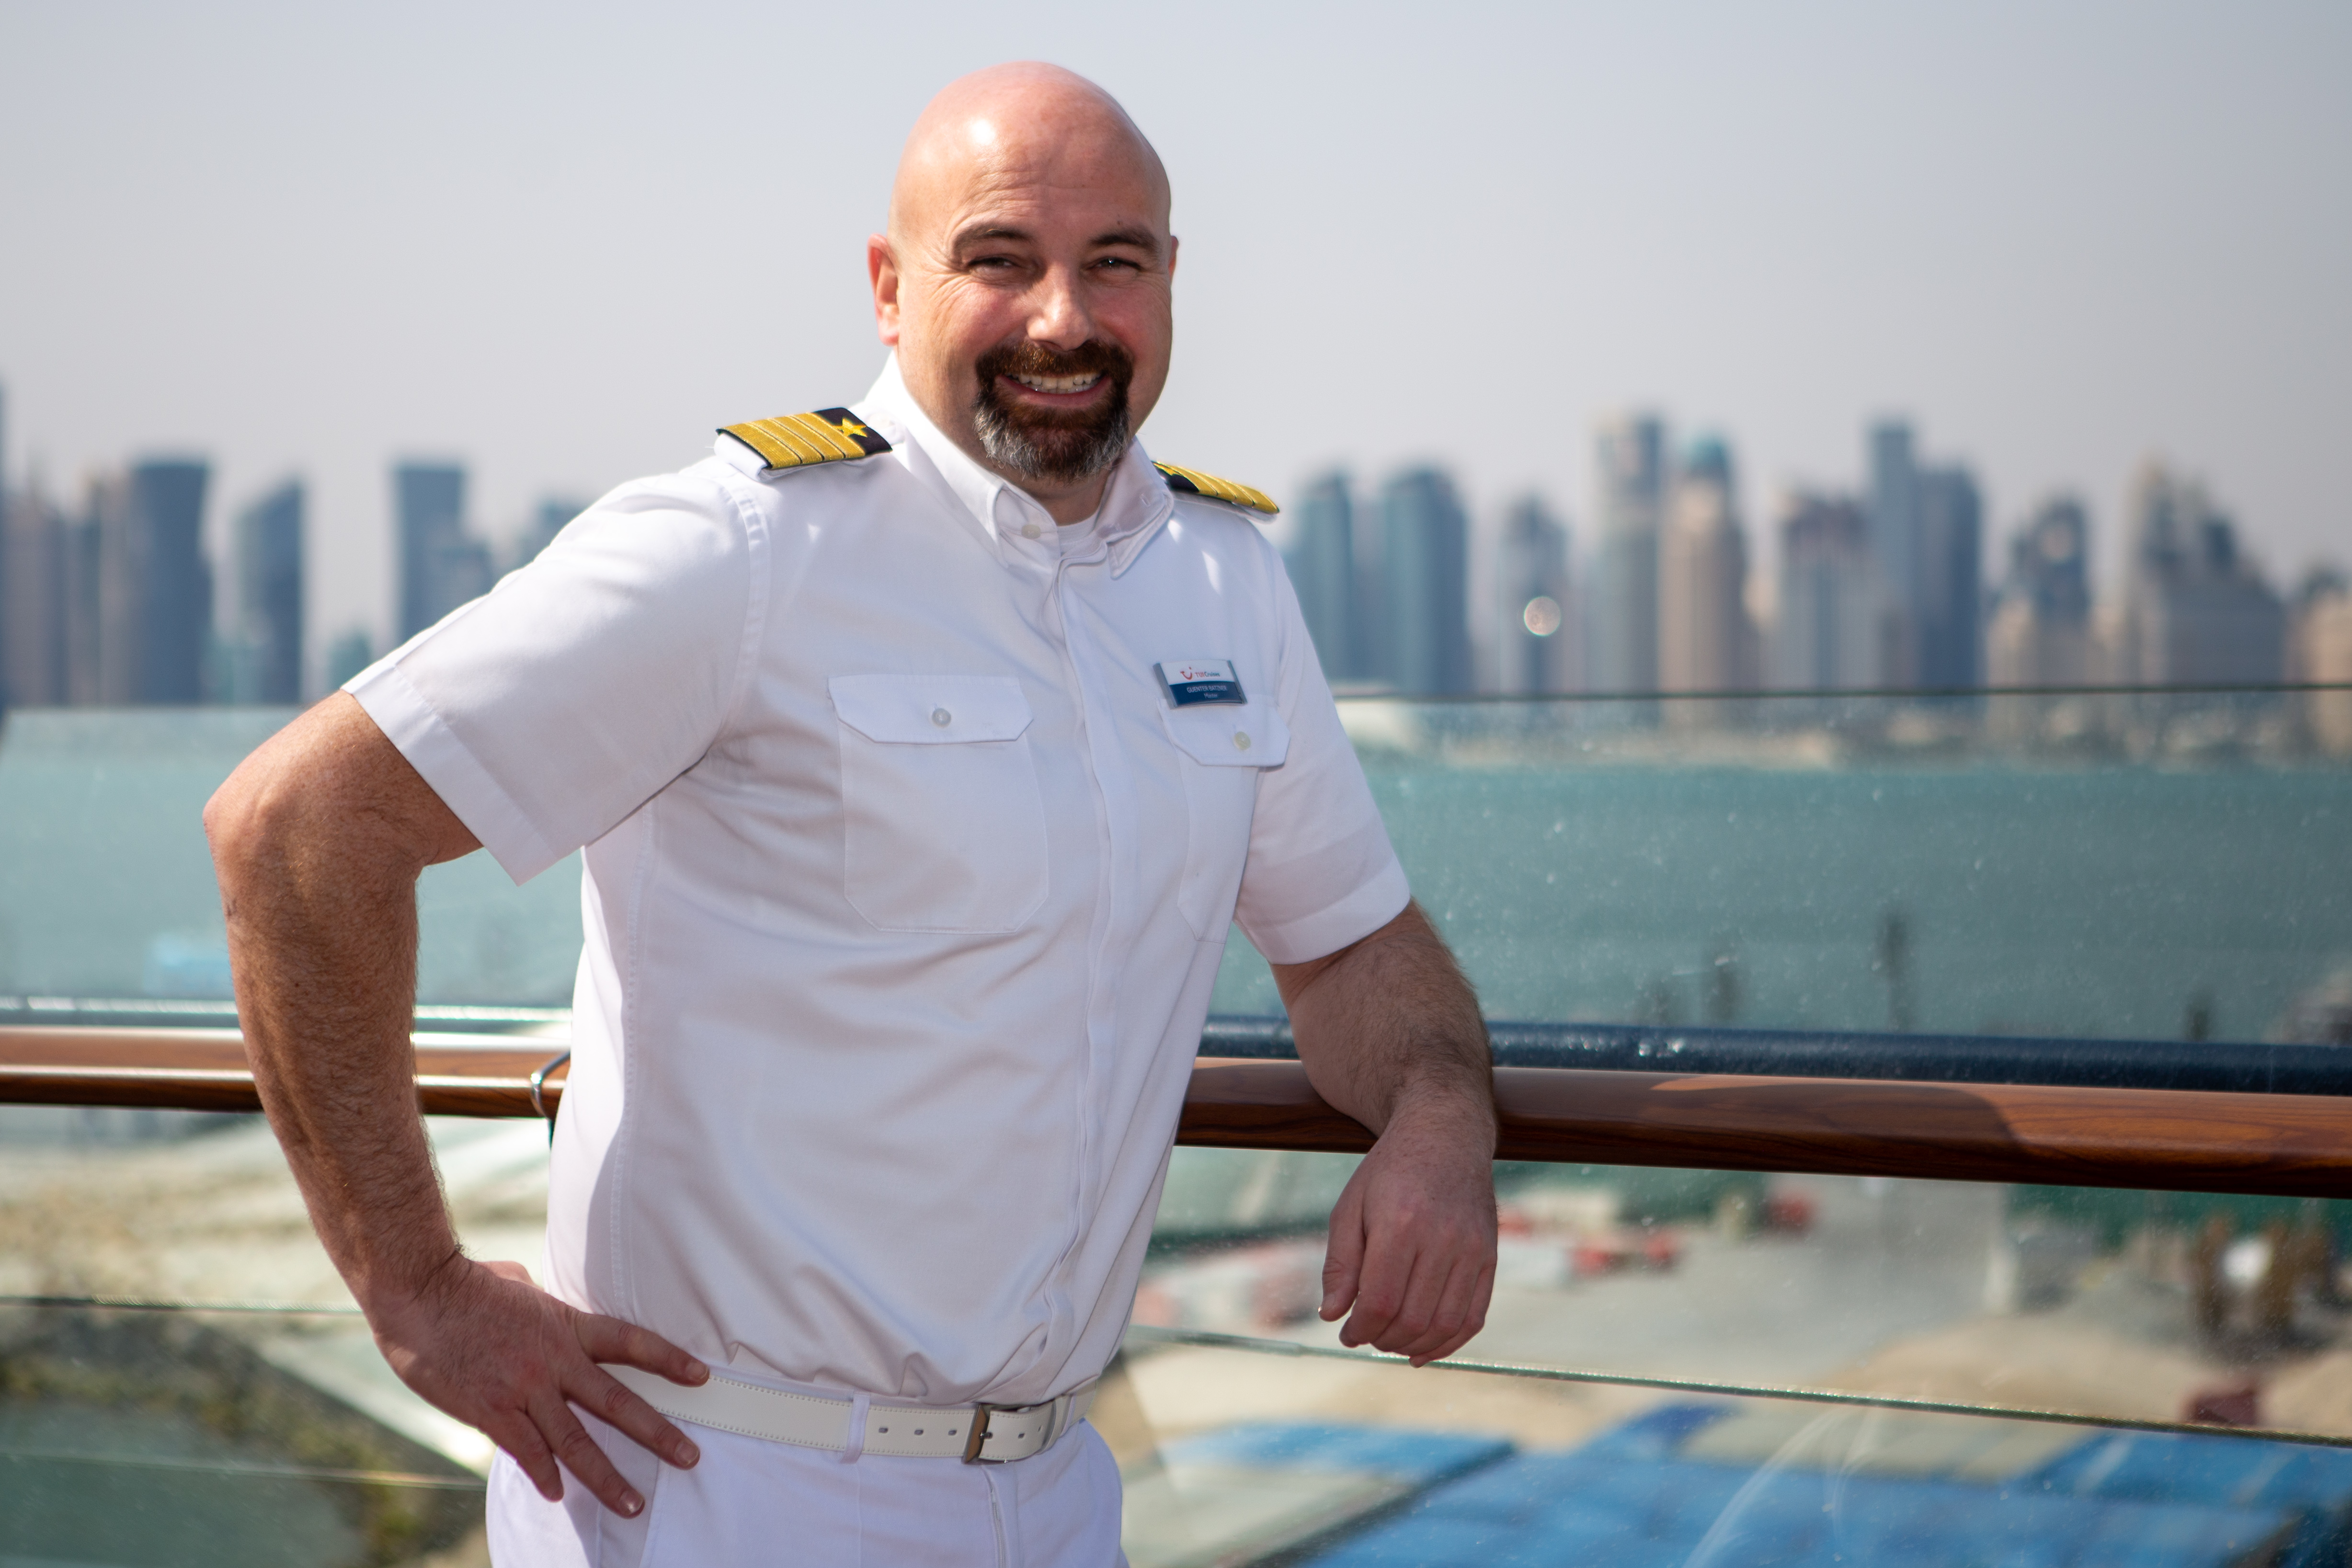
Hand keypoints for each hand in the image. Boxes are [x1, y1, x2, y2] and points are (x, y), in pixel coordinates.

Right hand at [368, 1256, 709, 1516]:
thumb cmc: (466, 1281)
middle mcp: (555, 1362)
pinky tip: (556, 1493)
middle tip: (690, 1458)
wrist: (420, 1292)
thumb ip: (538, 1299)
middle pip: (617, 1403)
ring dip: (606, 1476)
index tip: (702, 1377)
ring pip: (576, 1442)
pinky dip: (543, 1474)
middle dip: (657, 1434)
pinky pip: (526, 1452)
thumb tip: (535, 1292)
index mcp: (567, 1326)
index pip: (631, 1342)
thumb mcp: (520, 1284)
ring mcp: (524, 1390)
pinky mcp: (491, 1411)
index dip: (669, 1360)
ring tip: (632, 1503)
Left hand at [1318, 1098, 1496, 1365]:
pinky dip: (1448, 1342)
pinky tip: (1422, 1349)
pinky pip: (1473, 1317)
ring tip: (1389, 1341)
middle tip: (1365, 1336)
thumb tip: (1332, 1316)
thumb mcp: (1350, 1206)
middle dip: (1382, 1339)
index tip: (1345, 1333)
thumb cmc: (1389, 1172)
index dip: (1359, 1329)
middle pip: (1412, 1318)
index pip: (1379, 1301)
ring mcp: (1472, 1249)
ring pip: (1444, 1324)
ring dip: (1412, 1345)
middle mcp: (1442, 1238)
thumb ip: (1340, 1263)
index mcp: (1400, 1223)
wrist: (1445, 1135)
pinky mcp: (1489, 1256)